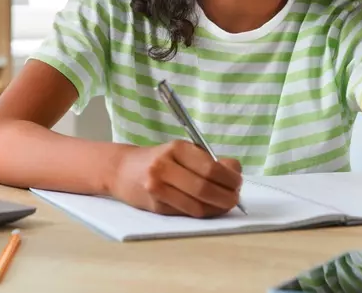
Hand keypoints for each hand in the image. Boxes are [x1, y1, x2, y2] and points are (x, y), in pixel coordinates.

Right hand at [108, 141, 242, 217]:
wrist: (123, 170)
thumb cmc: (159, 159)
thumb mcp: (181, 151)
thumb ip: (208, 160)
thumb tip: (235, 171)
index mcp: (176, 148)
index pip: (211, 168)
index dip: (230, 179)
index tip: (238, 182)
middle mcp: (164, 166)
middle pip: (205, 188)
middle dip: (227, 196)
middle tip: (235, 198)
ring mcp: (158, 187)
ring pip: (198, 205)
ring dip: (217, 208)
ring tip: (224, 204)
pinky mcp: (156, 206)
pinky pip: (187, 213)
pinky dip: (204, 213)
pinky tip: (209, 208)